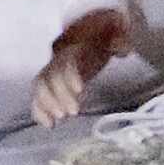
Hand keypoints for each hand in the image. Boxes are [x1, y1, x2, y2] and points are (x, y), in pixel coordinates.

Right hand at [31, 6, 128, 124]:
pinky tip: (47, 125)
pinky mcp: (50, 86)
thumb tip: (125, 47)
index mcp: (75, 49)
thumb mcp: (111, 39)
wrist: (87, 40)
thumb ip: (119, 41)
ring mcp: (52, 72)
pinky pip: (38, 97)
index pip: (69, 60)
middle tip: (71, 113)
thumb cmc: (101, 43)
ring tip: (58, 119)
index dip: (70, 75)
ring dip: (47, 104)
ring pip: (42, 86)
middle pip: (52, 76)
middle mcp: (59, 59)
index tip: (79, 90)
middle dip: (58, 95)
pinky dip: (39, 111)